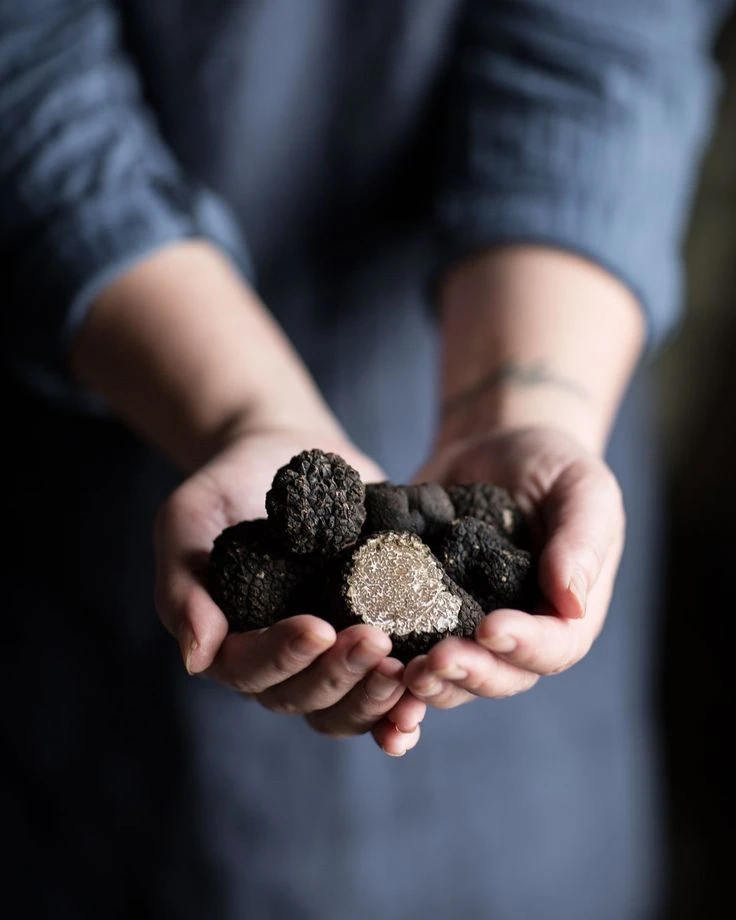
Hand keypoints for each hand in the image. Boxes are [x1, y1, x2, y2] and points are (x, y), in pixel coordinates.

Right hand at [154, 426, 424, 755]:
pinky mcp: (370, 635)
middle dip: (341, 676)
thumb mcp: (186, 520)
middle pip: (305, 698)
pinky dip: (405, 703)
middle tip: (376, 640)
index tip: (318, 627)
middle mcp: (279, 661)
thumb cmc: (226, 485)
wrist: (284, 455)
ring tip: (408, 669)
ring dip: (377, 697)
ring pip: (348, 706)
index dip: (284, 656)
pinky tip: (428, 691)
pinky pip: (386, 688)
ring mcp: (327, 656)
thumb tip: (196, 658)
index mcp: (229, 642)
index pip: (250, 669)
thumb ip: (182, 586)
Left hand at [404, 426, 623, 707]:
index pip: (553, 648)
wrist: (493, 448)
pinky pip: (406, 649)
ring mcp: (465, 630)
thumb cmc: (552, 466)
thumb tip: (572, 602)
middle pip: (497, 677)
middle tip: (434, 660)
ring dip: (425, 683)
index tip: (490, 628)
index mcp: (565, 616)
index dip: (524, 646)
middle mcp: (516, 636)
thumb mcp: (583, 490)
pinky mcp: (421, 615)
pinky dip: (387, 670)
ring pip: (449, 677)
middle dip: (465, 673)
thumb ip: (582, 542)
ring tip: (398, 673)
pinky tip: (364, 665)